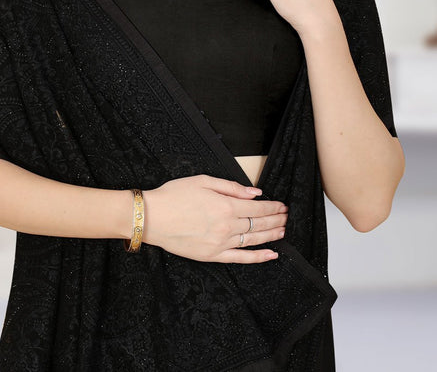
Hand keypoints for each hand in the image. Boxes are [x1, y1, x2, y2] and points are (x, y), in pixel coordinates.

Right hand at [143, 174, 287, 263]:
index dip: (273, 207)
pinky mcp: (212, 255)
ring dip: (271, 236)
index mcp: (225, 205)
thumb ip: (231, 187)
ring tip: (282, 231)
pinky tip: (271, 254)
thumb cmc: (174, 195)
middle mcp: (227, 226)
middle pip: (259, 224)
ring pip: (254, 241)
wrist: (152, 217)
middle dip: (276, 220)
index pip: (258, 208)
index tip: (282, 206)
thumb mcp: (203, 181)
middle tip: (287, 217)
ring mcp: (221, 243)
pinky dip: (258, 257)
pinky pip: (241, 258)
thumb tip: (255, 193)